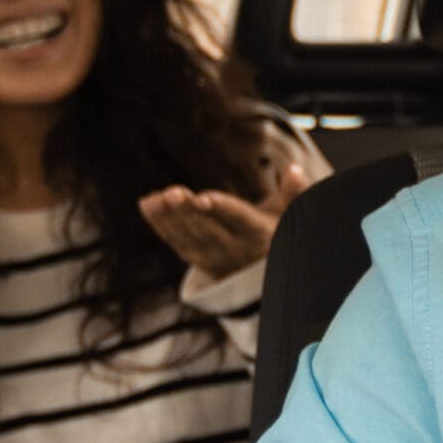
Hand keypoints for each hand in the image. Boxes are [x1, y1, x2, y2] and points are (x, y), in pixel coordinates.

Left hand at [139, 163, 313, 278]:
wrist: (261, 273)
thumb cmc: (274, 231)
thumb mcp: (287, 214)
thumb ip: (293, 192)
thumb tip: (295, 169)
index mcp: (259, 235)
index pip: (239, 220)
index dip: (221, 209)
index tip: (203, 197)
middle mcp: (235, 250)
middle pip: (209, 230)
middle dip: (188, 212)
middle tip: (172, 192)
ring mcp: (214, 259)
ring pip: (189, 238)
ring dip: (169, 218)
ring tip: (155, 198)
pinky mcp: (197, 261)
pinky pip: (176, 243)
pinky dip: (161, 225)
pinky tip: (148, 205)